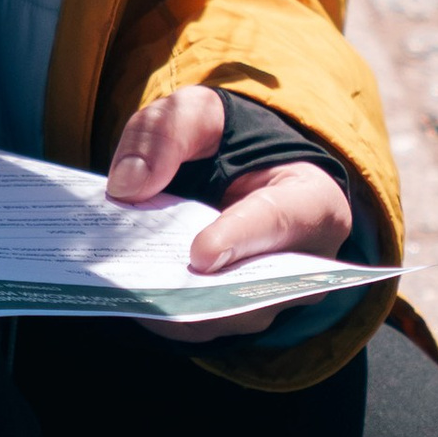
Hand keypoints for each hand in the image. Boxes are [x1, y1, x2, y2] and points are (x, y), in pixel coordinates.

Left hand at [106, 83, 353, 343]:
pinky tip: (126, 288)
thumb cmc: (226, 141)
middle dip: (195, 283)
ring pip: (219, 315)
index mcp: (313, 201)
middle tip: (140, 276)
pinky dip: (160, 308)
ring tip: (124, 282)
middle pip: (248, 286)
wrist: (238, 172)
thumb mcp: (197, 113)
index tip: (199, 254)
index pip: (280, 223)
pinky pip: (196, 323)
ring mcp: (270, 299)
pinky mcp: (232, 316)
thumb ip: (165, 135)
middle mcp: (303, 266)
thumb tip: (127, 187)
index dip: (239, 239)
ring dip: (171, 300)